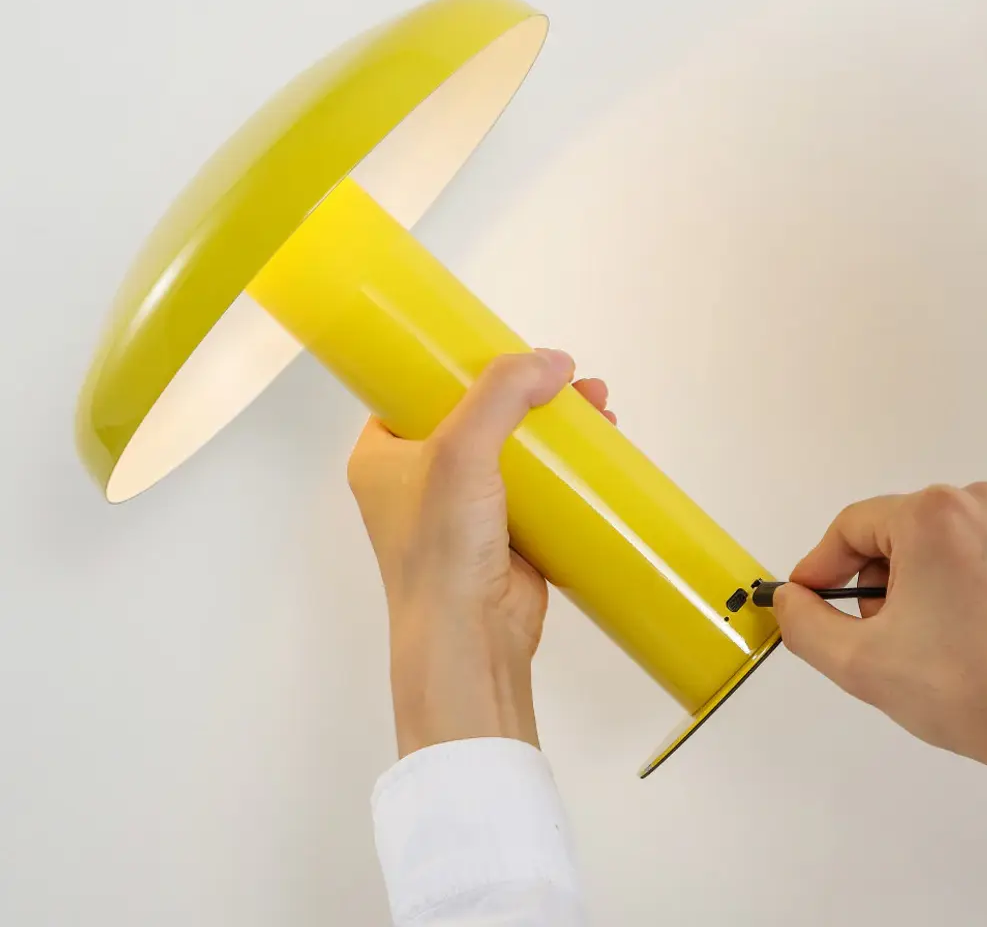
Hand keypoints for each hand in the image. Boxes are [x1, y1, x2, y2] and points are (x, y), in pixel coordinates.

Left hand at [347, 350, 615, 757]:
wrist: (469, 639)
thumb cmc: (443, 545)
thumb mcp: (461, 451)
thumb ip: (502, 394)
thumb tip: (554, 362)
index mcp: (383, 454)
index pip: (417, 390)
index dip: (463, 365)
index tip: (506, 350)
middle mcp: (417, 479)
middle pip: (477, 415)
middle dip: (526, 393)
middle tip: (568, 379)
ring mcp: (461, 509)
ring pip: (511, 448)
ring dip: (553, 425)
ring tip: (597, 406)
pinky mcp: (501, 533)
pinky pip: (534, 486)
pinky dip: (565, 466)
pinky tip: (598, 447)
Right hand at [775, 483, 986, 785]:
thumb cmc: (984, 691)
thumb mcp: (859, 662)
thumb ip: (803, 624)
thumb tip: (790, 602)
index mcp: (933, 517)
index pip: (848, 527)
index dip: (820, 567)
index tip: (809, 597)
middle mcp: (977, 507)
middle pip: (889, 533)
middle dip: (872, 583)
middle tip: (880, 634)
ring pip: (928, 546)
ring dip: (911, 588)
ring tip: (928, 641)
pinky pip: (967, 555)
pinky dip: (950, 589)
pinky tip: (961, 637)